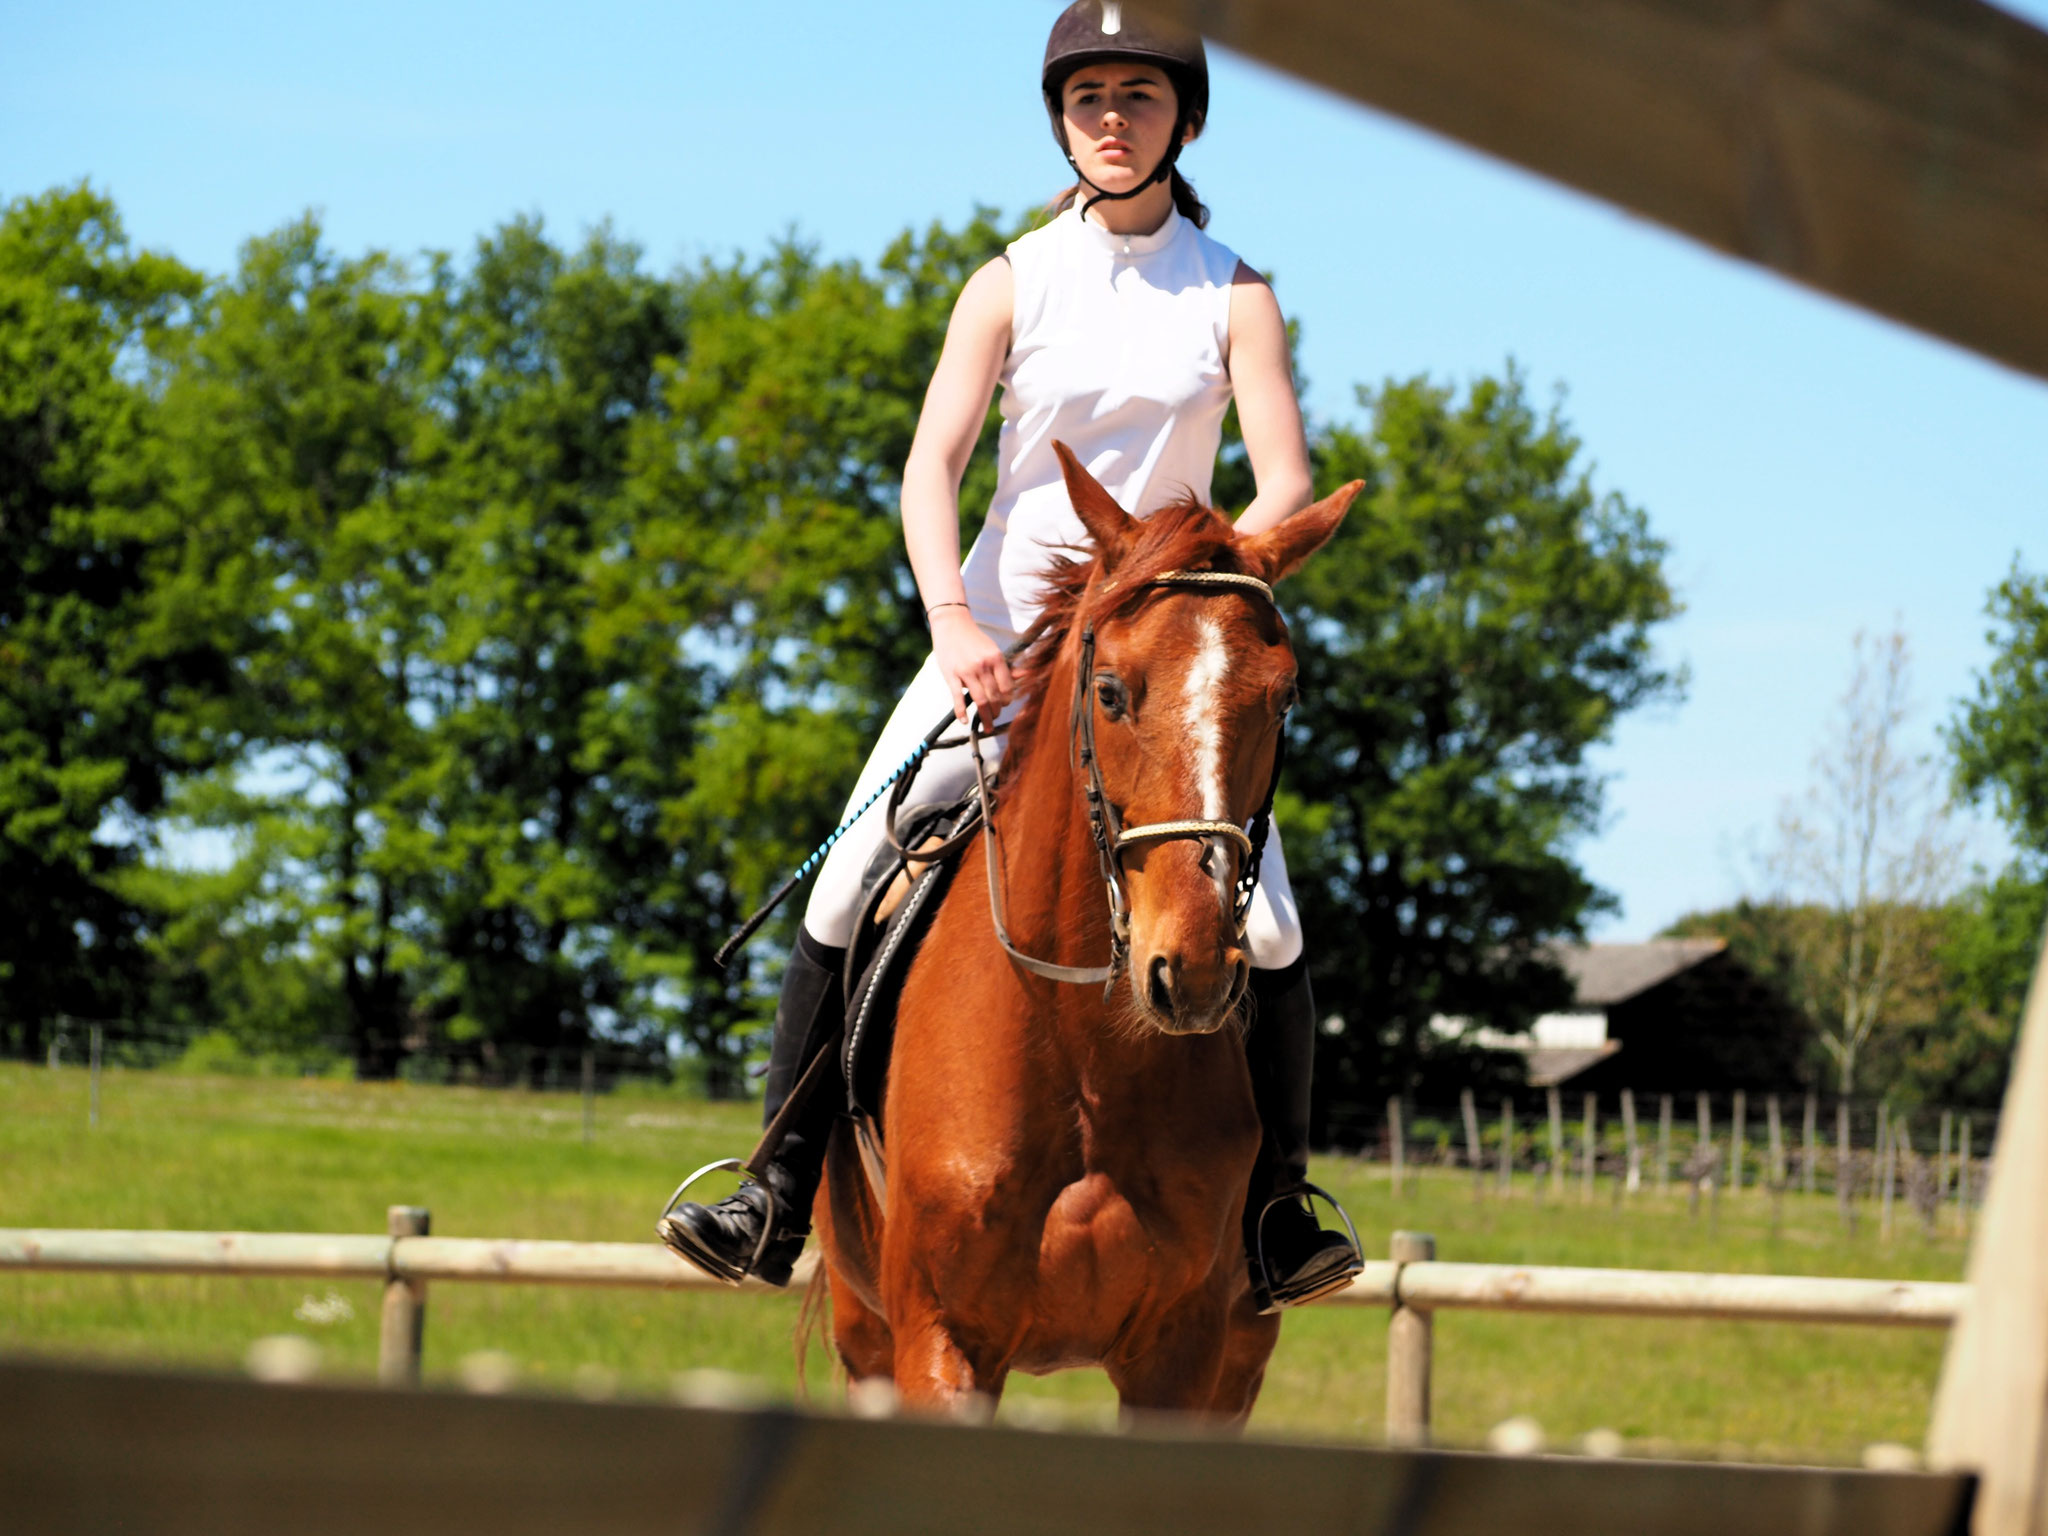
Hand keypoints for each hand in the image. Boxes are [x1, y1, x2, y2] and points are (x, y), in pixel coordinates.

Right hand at [931, 607, 1013, 723]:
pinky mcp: (951, 675)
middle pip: (994, 696)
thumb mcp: (993, 650)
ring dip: (985, 716)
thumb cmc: (974, 640)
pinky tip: (965, 721)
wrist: (952, 625)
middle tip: (995, 717)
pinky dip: (961, 712)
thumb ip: (1007, 666)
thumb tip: (1026, 675)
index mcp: (996, 658)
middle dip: (996, 711)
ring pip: (980, 700)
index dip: (1007, 699)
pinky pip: (957, 697)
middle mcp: (983, 665)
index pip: (1007, 687)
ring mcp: (966, 671)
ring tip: (987, 725)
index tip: (1004, 705)